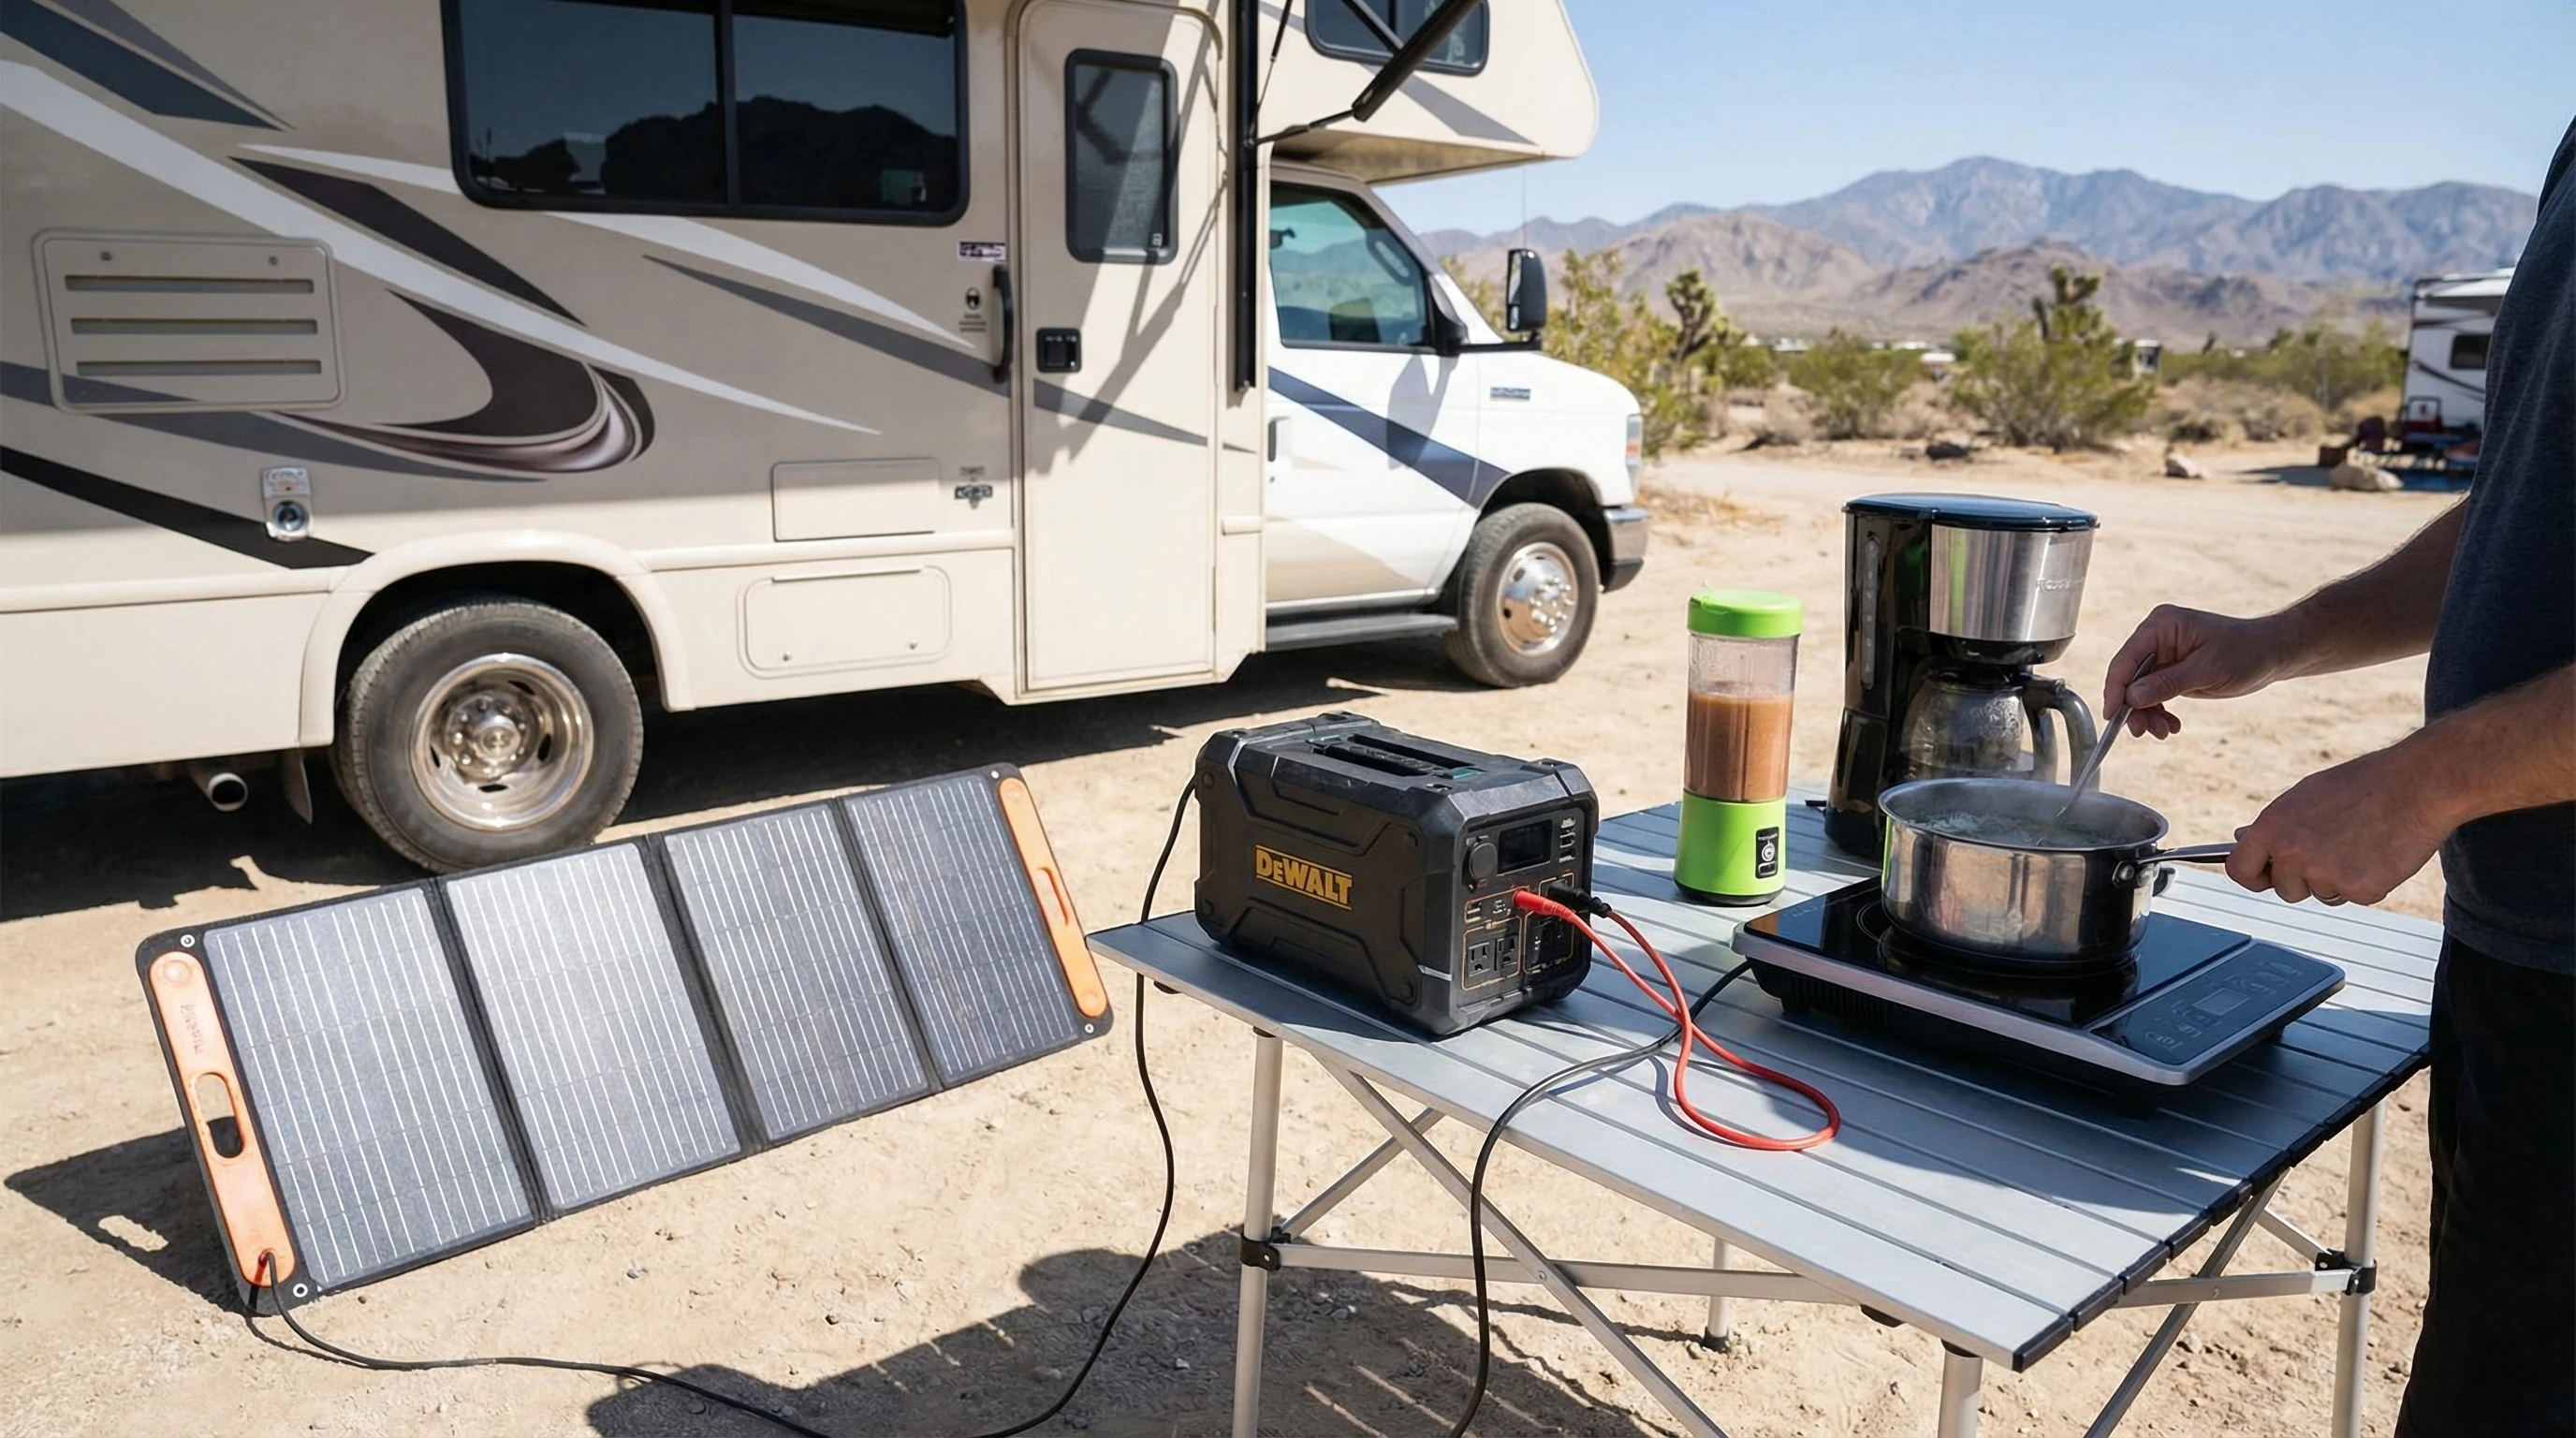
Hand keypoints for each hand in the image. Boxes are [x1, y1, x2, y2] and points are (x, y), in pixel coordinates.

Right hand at [2102, 605, 2295, 739]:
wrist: (2272, 653)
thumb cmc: (2246, 652)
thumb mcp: (2208, 670)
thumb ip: (2168, 683)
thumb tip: (2131, 697)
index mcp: (2161, 625)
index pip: (2126, 659)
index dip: (2116, 689)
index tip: (2112, 716)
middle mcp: (2156, 637)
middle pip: (2129, 677)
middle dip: (2135, 707)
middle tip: (2144, 732)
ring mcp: (2162, 654)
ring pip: (2138, 690)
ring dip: (2147, 714)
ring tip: (2164, 732)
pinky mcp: (2170, 670)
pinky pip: (2153, 694)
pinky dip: (2159, 712)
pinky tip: (2172, 725)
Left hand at [2225, 746, 2450, 904]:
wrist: (2417, 784)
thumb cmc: (2363, 786)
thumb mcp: (2305, 796)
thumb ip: (2275, 826)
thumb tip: (2241, 840)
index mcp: (2272, 827)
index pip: (2240, 870)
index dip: (2254, 876)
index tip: (2266, 876)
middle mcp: (2292, 853)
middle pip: (2285, 890)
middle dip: (2305, 878)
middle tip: (2335, 847)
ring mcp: (2325, 874)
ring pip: (2320, 895)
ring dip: (2337, 880)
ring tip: (2360, 843)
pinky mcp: (2359, 889)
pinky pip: (2354, 897)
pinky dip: (2368, 882)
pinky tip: (2380, 853)